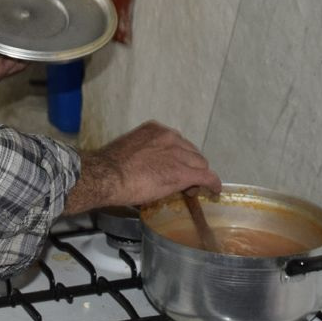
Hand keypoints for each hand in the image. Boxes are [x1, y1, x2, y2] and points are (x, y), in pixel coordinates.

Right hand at [62, 121, 222, 214]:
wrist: (108, 176)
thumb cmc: (110, 167)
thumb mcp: (129, 151)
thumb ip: (144, 154)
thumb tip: (146, 167)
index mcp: (155, 130)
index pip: (177, 143)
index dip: (179, 157)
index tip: (175, 166)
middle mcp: (170, 137)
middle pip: (191, 152)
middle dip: (190, 166)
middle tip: (183, 182)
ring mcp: (179, 154)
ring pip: (199, 164)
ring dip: (197, 176)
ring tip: (191, 189)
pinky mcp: (184, 172)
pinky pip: (206, 176)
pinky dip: (212, 184)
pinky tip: (214, 190)